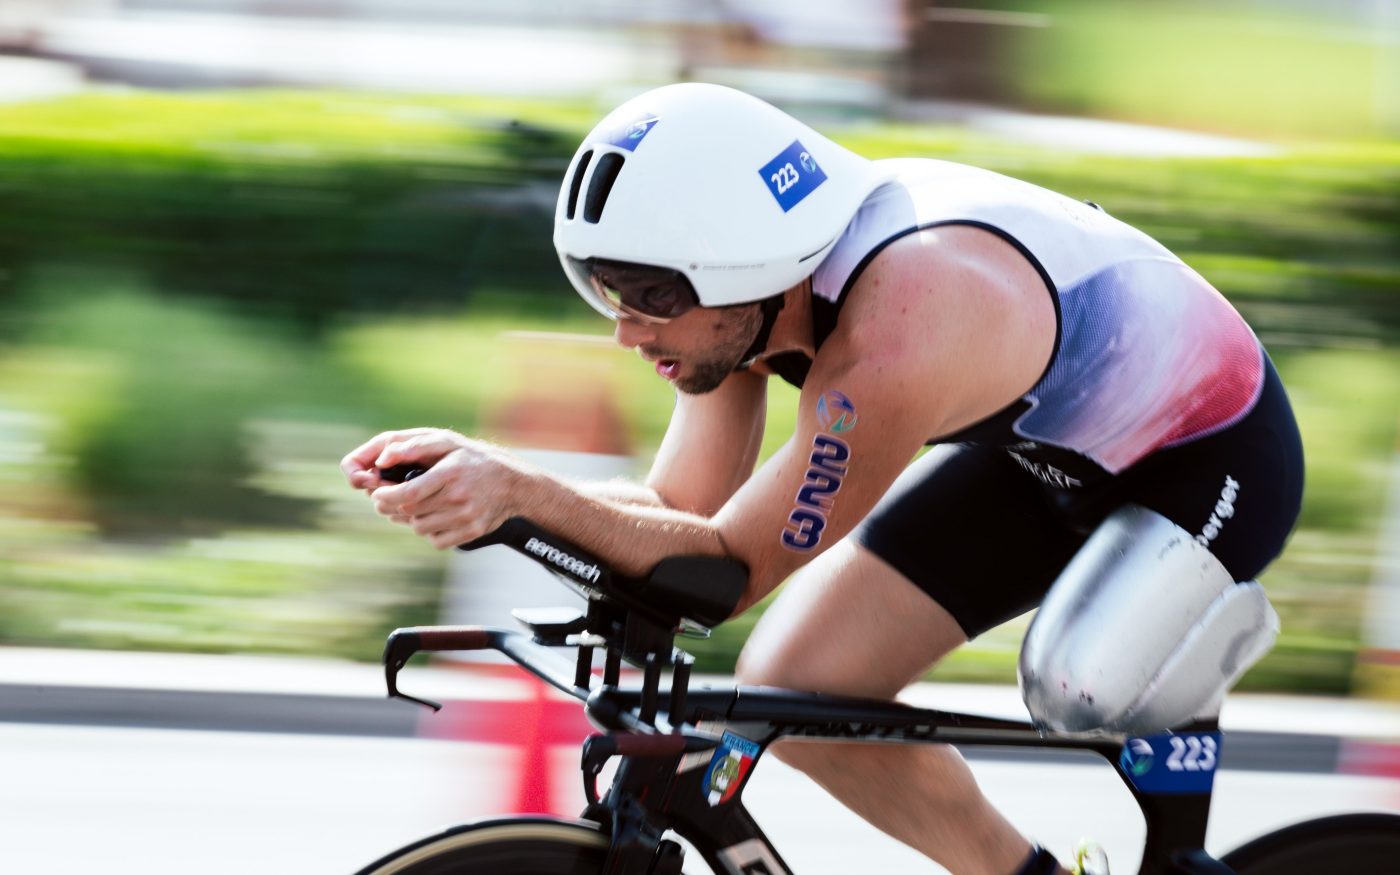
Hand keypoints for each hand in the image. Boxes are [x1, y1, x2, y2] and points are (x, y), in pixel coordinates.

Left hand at [343, 429, 534, 548]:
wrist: (512, 483)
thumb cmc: (472, 459)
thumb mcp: (446, 443)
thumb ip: (413, 447)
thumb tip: (381, 460)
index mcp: (450, 473)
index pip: (408, 493)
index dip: (386, 496)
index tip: (378, 494)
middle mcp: (459, 497)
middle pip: (411, 512)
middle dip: (393, 507)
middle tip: (390, 500)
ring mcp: (466, 517)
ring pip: (420, 528)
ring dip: (412, 519)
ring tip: (418, 506)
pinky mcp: (471, 532)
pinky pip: (437, 541)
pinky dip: (430, 532)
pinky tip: (436, 517)